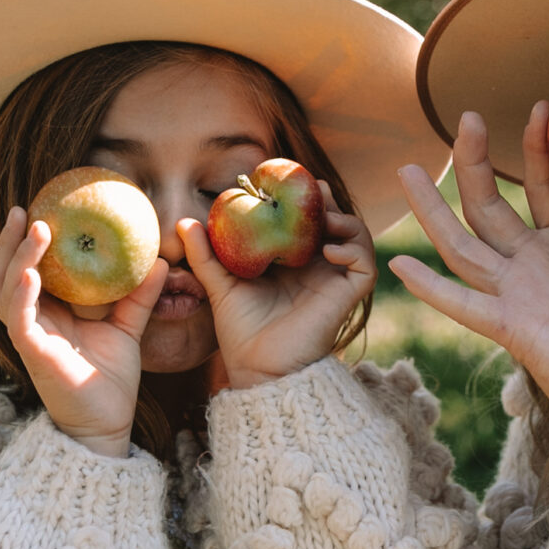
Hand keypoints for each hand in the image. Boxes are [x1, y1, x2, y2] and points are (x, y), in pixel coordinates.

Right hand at [0, 205, 168, 458]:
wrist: (108, 422)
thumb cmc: (110, 379)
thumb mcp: (127, 328)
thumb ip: (139, 296)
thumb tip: (161, 261)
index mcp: (47, 313)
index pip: (25, 270)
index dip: (23, 241)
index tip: (37, 208)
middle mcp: (30, 320)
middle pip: (1, 273)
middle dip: (6, 242)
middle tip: (21, 210)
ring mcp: (27, 336)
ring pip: (3, 290)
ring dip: (15, 258)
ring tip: (34, 231)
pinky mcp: (32, 353)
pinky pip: (19, 318)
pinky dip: (21, 293)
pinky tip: (31, 274)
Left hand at [183, 184, 377, 391]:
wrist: (258, 368)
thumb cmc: (241, 332)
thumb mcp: (220, 285)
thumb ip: (204, 255)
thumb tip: (183, 222)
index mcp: (293, 261)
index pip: (305, 218)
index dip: (301, 197)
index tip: (283, 180)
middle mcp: (318, 266)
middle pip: (333, 220)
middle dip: (324, 201)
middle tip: (308, 188)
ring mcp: (335, 280)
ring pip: (356, 235)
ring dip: (344, 219)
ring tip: (321, 218)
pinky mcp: (348, 296)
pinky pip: (365, 264)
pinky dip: (354, 249)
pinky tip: (327, 250)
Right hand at [388, 107, 548, 452]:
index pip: (543, 188)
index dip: (539, 150)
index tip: (542, 107)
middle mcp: (531, 266)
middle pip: (489, 206)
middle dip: (474, 163)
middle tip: (468, 117)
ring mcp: (514, 295)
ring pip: (462, 245)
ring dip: (432, 210)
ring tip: (406, 169)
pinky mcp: (510, 327)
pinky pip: (464, 304)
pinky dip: (431, 288)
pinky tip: (400, 265)